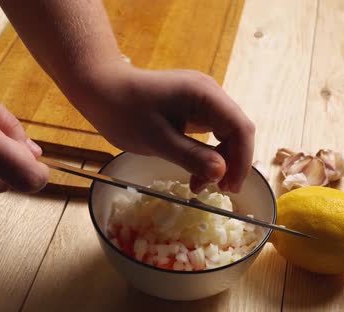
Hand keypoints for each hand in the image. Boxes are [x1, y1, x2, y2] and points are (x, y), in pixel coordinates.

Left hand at [66, 61, 254, 192]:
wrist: (101, 89)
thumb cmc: (124, 112)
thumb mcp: (157, 140)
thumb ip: (192, 156)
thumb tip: (222, 173)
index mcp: (204, 94)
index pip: (240, 128)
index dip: (242, 160)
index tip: (231, 187)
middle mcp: (209, 93)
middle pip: (237, 130)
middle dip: (232, 162)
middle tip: (219, 190)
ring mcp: (201, 98)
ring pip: (225, 133)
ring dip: (219, 160)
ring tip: (200, 185)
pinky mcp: (192, 106)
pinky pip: (211, 131)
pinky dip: (207, 153)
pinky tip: (195, 171)